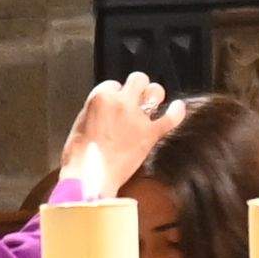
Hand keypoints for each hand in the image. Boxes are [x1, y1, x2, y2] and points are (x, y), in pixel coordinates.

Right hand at [60, 74, 177, 198]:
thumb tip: (106, 110)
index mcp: (100, 97)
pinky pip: (171, 118)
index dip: (115, 94)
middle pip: (138, 79)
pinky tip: (178, 107)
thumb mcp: (81, 123)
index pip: (113, 84)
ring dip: (154, 96)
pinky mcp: (150, 134)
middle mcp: (120, 102)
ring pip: (156, 91)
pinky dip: (177, 112)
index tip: (115, 104)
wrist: (89, 178)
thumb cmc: (79, 155)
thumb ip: (96, 111)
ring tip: (152, 103)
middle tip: (137, 97)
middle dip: (138, 87)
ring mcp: (137, 117)